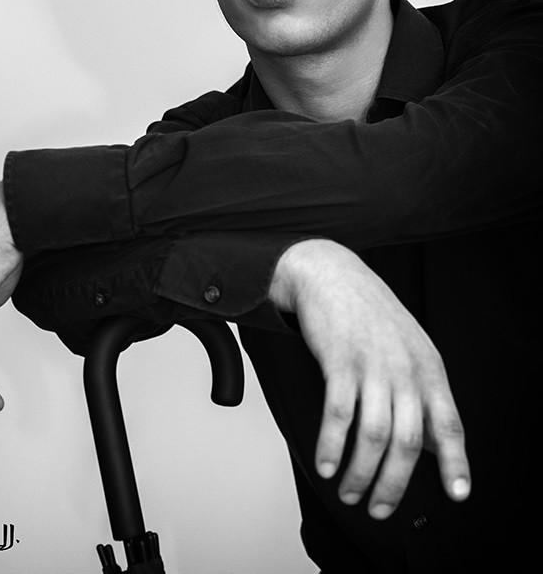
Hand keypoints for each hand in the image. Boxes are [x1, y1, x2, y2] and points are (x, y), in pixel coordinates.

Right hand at [269, 239, 469, 518]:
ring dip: (360, 473)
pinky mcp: (339, 360)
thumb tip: (429, 443)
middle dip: (394, 485)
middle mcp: (405, 369)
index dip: (455, 462)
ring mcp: (372, 364)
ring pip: (374, 435)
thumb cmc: (368, 313)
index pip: (449, 423)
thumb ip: (420, 390)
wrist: (330, 272)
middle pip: (409, 442)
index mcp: (428, 367)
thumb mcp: (409, 346)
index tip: (457, 495)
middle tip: (378, 508)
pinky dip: (332, 446)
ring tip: (348, 493)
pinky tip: (325, 465)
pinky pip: (338, 414)